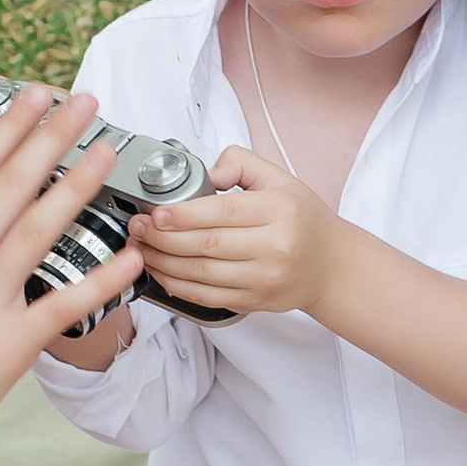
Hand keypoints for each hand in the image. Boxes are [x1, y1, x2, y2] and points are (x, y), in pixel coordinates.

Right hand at [0, 87, 139, 465]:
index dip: (8, 128)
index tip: (35, 97)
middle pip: (10, 185)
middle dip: (51, 137)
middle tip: (83, 101)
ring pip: (37, 230)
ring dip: (77, 185)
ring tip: (107, 153)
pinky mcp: (8, 346)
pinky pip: (64, 304)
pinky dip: (102, 278)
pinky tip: (131, 256)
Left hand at [139, 147, 343, 318]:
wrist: (329, 265)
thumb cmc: (302, 220)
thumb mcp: (280, 178)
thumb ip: (240, 163)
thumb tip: (206, 172)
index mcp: (280, 211)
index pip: (224, 212)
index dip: (184, 214)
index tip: (155, 212)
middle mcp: (274, 247)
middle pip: (207, 245)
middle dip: (163, 237)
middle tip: (137, 227)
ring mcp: (264, 279)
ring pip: (201, 274)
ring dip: (163, 262)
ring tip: (141, 248)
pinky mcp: (253, 302)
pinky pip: (206, 297)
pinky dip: (177, 285)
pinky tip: (161, 270)